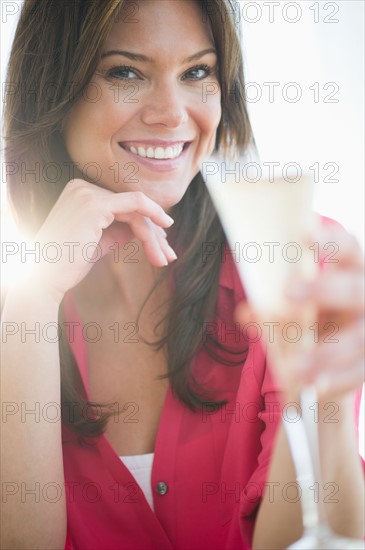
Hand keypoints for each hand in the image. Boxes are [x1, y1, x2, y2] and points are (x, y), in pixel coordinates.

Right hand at [28, 179, 176, 303]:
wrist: (45, 277)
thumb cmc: (68, 263)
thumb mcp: (99, 241)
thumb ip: (119, 229)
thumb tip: (145, 226)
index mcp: (79, 192)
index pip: (121, 206)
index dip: (145, 225)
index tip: (160, 246)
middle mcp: (81, 186)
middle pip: (131, 208)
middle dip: (154, 233)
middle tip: (169, 256)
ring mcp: (87, 193)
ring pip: (136, 209)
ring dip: (154, 236)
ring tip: (165, 259)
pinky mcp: (95, 204)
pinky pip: (135, 205)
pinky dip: (153, 217)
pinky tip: (165, 229)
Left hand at [285, 224, 363, 397]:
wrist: (333, 356)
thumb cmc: (312, 315)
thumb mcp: (294, 306)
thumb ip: (272, 306)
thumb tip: (246, 313)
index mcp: (351, 271)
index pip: (348, 248)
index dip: (330, 242)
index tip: (305, 234)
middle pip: (355, 290)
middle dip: (324, 290)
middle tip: (289, 292)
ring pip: (357, 339)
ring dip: (324, 352)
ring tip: (294, 366)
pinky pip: (357, 372)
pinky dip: (335, 379)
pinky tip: (315, 385)